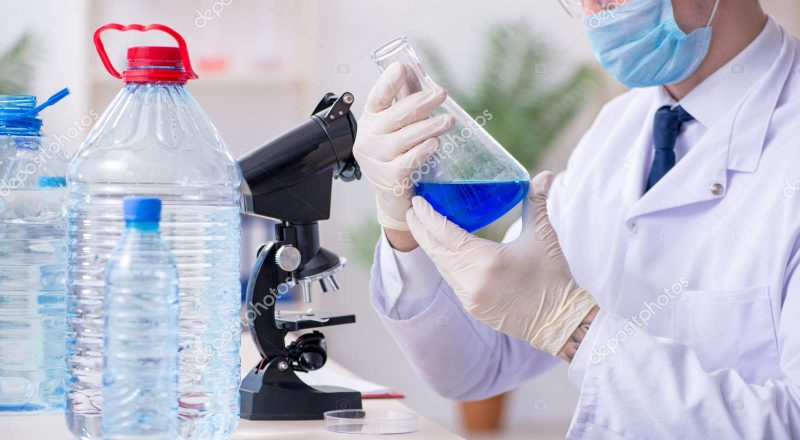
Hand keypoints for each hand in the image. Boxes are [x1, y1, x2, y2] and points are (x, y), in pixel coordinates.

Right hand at [353, 62, 454, 232]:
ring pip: (403, 139)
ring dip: (427, 128)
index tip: (400, 68)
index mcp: (371, 120)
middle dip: (420, 103)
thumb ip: (404, 98)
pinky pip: (407, 162)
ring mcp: (375, 160)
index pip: (377, 98)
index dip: (387, 83)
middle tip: (441, 94)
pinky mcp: (387, 179)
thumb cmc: (398, 155)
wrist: (393, 196)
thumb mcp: (399, 125)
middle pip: (395, 116)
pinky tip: (434, 144)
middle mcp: (368, 138)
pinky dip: (421, 152)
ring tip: (447, 121)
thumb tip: (410, 68)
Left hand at [406, 171, 596, 354]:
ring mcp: (469, 297)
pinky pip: (450, 280)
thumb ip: (537, 202)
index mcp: (486, 260)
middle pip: (435, 251)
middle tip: (412, 209)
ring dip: (431, 246)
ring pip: (441, 267)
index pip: (445, 234)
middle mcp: (471, 280)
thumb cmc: (553, 276)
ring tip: (423, 226)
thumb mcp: (543, 236)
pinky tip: (442, 251)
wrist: (560, 320)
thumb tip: (545, 174)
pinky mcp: (471, 307)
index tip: (417, 201)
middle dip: (420, 229)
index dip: (428, 217)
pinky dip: (444, 263)